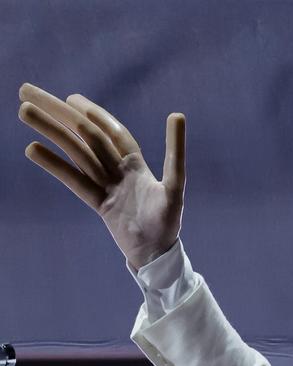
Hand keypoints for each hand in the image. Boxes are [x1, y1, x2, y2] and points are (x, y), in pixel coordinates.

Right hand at [18, 83, 185, 270]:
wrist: (156, 255)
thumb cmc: (168, 222)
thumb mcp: (175, 186)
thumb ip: (175, 153)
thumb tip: (178, 114)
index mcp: (136, 164)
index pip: (111, 131)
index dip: (94, 113)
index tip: (70, 97)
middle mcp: (117, 171)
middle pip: (84, 135)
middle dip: (58, 112)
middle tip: (27, 91)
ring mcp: (104, 186)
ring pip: (74, 152)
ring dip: (50, 130)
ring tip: (23, 111)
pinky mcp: (97, 204)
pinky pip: (72, 180)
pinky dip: (54, 164)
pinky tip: (32, 148)